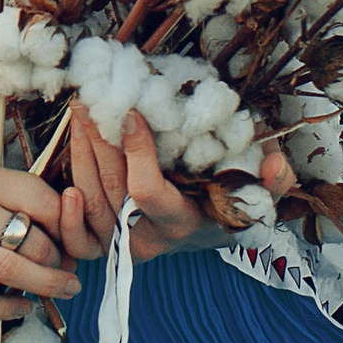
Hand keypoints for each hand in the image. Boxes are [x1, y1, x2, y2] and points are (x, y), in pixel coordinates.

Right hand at [0, 154, 81, 317]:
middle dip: (61, 262)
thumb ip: (9, 193)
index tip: (73, 237)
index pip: (45, 202)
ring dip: (48, 287)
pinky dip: (8, 309)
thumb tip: (57, 225)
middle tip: (68, 269)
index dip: (68, 224)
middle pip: (36, 243)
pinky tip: (22, 308)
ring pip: (15, 273)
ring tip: (63, 290)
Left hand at [57, 104, 300, 263]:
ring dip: (79, 152)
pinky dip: (66, 204)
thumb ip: (273, 180)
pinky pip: (77, 236)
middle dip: (97, 140)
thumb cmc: (228, 197)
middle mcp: (150, 238)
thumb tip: (276, 165)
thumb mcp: (257, 188)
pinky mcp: (104, 245)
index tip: (131, 112)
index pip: (147, 193)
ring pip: (89, 200)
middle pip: (110, 189)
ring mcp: (122, 244)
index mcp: (184, 221)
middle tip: (90, 97)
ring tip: (81, 111)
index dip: (136, 153)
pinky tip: (68, 158)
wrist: (205, 226)